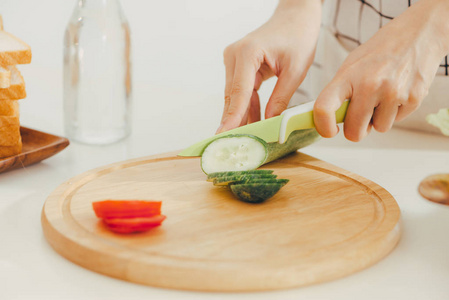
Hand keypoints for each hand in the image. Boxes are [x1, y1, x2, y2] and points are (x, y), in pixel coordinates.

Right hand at [217, 0, 321, 133]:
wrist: (296, 16)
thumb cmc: (298, 36)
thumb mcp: (295, 70)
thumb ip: (281, 98)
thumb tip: (269, 122)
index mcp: (248, 52)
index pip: (238, 92)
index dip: (232, 116)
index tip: (224, 134)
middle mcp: (234, 55)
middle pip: (233, 96)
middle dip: (234, 121)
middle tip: (233, 144)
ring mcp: (234, 60)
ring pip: (235, 96)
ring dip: (241, 116)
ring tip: (245, 138)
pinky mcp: (239, 65)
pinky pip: (242, 91)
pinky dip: (248, 107)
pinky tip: (253, 123)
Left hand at [314, 0, 448, 140]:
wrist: (419, 33)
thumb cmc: (380, 51)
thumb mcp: (352, 65)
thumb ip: (339, 93)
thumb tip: (328, 120)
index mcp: (348, 75)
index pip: (324, 108)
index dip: (323, 127)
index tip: (329, 131)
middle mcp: (369, 85)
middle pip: (354, 131)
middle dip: (356, 130)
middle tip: (360, 117)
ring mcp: (393, 93)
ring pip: (379, 128)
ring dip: (379, 118)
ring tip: (384, 94)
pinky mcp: (414, 98)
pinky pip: (397, 121)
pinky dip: (396, 111)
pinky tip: (398, 91)